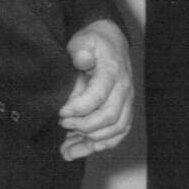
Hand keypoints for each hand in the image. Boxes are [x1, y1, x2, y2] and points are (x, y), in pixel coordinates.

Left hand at [58, 19, 132, 158]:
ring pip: (117, 130)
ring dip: (91, 142)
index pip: (99, 96)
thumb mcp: (83, 39)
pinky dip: (99, 146)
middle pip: (110, 117)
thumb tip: (82, 59)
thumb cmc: (93, 43)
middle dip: (84, 126)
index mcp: (113, 71)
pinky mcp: (124, 111)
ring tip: (66, 147)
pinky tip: (77, 149)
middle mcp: (124, 89)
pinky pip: (118, 134)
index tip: (61, 112)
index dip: (79, 108)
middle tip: (62, 124)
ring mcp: (127, 102)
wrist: (111, 42)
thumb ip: (80, 49)